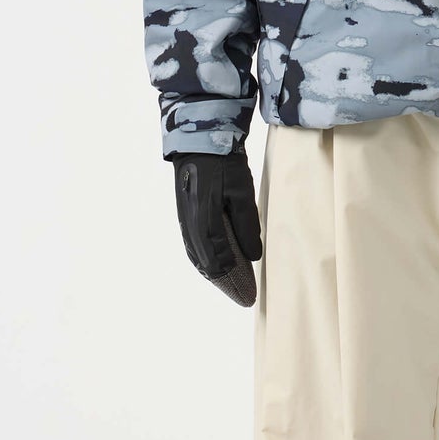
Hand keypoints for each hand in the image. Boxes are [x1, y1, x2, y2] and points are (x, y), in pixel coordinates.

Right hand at [170, 147, 262, 307]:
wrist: (199, 142)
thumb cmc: (223, 165)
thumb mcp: (242, 192)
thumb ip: (247, 225)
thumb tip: (253, 256)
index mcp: (205, 223)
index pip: (219, 262)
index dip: (234, 281)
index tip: (249, 294)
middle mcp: (191, 226)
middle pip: (206, 265)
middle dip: (225, 283)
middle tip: (243, 297)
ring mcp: (185, 221)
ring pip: (197, 258)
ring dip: (214, 274)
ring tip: (231, 286)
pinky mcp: (185, 215)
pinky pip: (193, 247)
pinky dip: (204, 261)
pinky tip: (214, 266)